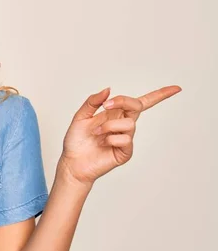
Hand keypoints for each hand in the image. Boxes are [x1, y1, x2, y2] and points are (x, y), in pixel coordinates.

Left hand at [59, 85, 181, 185]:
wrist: (73, 162)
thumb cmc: (76, 140)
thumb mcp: (81, 116)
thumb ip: (93, 102)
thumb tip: (108, 89)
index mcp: (115, 114)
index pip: (140, 103)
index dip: (159, 95)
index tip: (176, 88)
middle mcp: (123, 124)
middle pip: (137, 106)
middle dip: (123, 102)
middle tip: (106, 106)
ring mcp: (126, 138)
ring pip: (129, 123)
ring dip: (109, 125)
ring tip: (96, 133)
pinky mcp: (125, 152)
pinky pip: (125, 139)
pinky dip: (110, 138)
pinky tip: (102, 143)